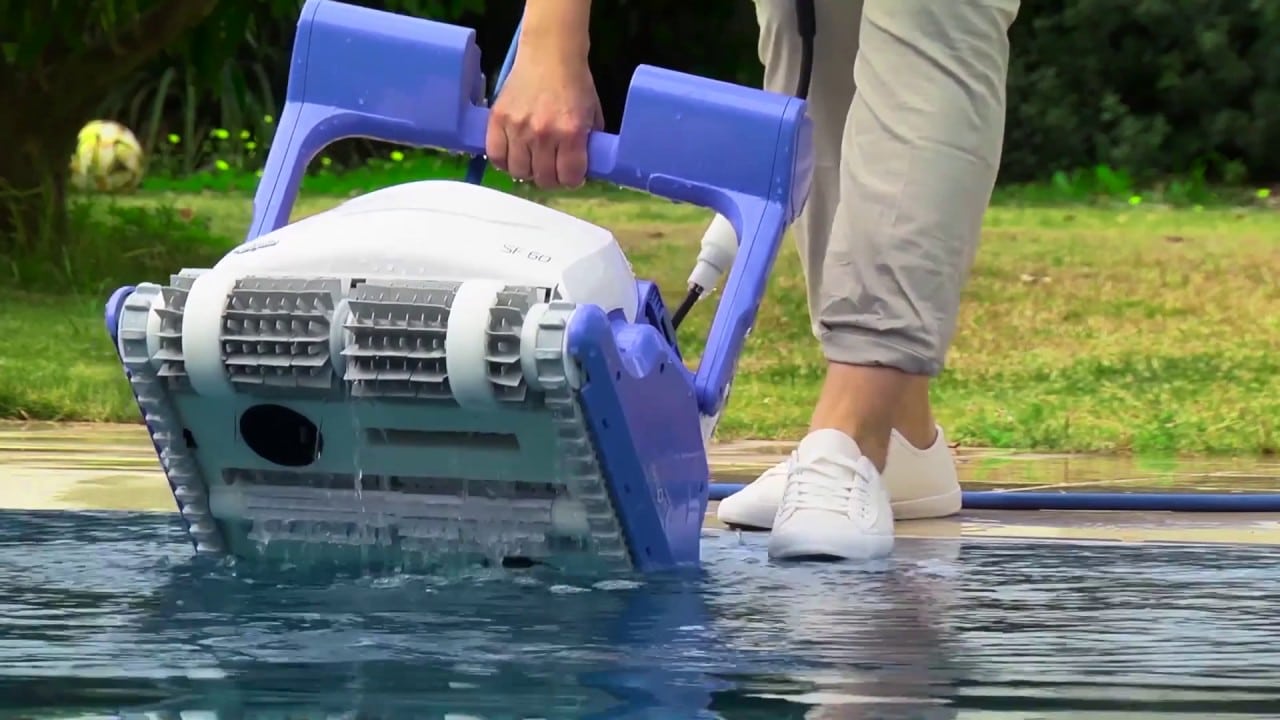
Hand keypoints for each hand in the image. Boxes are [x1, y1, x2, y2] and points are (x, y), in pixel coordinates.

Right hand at [485, 49, 603, 188]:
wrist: (550, 53)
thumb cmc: (575, 83)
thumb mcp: (593, 114)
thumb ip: (589, 144)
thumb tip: (585, 169)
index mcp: (571, 132)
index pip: (569, 178)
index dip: (573, 180)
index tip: (572, 175)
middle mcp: (543, 133)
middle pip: (544, 179)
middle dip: (551, 178)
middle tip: (552, 168)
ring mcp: (517, 127)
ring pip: (519, 172)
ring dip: (528, 171)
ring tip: (532, 160)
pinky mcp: (497, 119)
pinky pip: (496, 156)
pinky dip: (504, 161)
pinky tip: (514, 155)